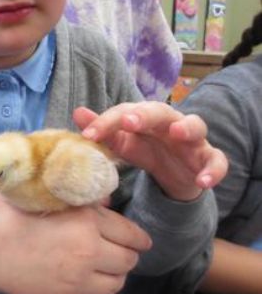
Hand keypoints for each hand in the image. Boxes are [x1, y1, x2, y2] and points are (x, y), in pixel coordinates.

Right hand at [0, 196, 151, 293]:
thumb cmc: (11, 212)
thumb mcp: (47, 193)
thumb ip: (81, 196)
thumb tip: (106, 201)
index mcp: (86, 221)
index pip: (131, 234)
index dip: (138, 237)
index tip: (141, 241)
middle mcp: (87, 253)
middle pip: (128, 262)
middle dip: (126, 254)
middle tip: (116, 250)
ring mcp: (75, 282)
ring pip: (115, 286)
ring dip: (112, 276)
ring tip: (100, 267)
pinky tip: (85, 286)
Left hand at [73, 103, 227, 200]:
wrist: (176, 175)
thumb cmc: (147, 151)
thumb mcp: (124, 144)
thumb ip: (104, 131)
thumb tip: (77, 112)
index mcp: (145, 118)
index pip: (124, 113)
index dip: (106, 122)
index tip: (88, 135)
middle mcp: (169, 123)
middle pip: (159, 111)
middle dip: (144, 115)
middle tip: (129, 121)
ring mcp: (192, 140)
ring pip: (195, 126)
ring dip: (187, 127)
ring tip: (177, 133)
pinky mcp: (208, 159)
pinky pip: (217, 161)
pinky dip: (213, 170)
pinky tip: (203, 181)